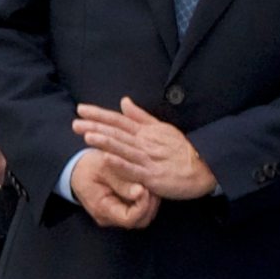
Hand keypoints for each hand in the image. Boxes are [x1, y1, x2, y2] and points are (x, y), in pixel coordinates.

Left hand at [68, 96, 216, 202]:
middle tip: (75, 123)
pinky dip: (121, 164)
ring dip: (105, 141)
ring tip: (86, 136)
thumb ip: (140, 116)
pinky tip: (106, 158)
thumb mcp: (162, 128)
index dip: (100, 114)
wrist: (204, 168)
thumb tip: (123, 102)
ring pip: (123, 148)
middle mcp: (145, 143)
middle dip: (95, 127)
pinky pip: (134, 170)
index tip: (81, 109)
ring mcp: (148, 159)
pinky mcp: (153, 176)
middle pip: (117, 133)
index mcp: (146, 132)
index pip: (119, 120)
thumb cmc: (182, 150)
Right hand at [69, 155, 159, 230]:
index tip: (144, 188)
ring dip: (150, 202)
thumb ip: (121, 181)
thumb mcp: (103, 168)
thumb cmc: (89, 166)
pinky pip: (140, 211)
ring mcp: (116, 216)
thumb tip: (140, 192)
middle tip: (152, 186)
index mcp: (102, 208)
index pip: (128, 219)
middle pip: (139, 221)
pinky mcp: (122, 210)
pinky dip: (147, 200)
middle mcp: (109, 217)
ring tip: (151, 184)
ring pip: (143, 217)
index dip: (142, 206)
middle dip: (149, 204)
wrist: (78, 168)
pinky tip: (147, 186)